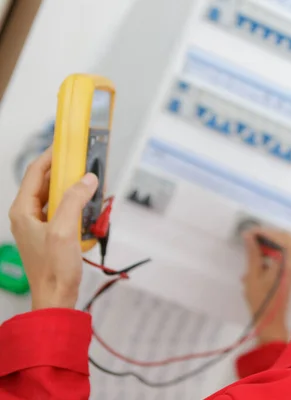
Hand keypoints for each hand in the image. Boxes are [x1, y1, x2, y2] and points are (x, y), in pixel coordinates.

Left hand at [9, 147, 98, 309]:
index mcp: (23, 211)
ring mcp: (38, 225)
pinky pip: (62, 210)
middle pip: (45, 182)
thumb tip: (87, 178)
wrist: (56, 297)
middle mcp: (27, 215)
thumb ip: (74, 200)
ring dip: (72, 187)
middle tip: (85, 162)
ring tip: (90, 182)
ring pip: (55, 196)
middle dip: (65, 171)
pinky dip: (75, 203)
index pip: (36, 172)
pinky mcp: (51, 234)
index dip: (52, 156)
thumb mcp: (64, 230)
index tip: (68, 144)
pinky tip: (89, 205)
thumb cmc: (54, 268)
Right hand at [242, 227, 290, 344]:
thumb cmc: (260, 301)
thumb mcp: (253, 276)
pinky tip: (257, 260)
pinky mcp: (290, 273)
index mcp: (286, 265)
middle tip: (251, 238)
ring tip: (252, 248)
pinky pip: (283, 256)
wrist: (271, 322)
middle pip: (286, 239)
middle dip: (268, 235)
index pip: (280, 239)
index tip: (249, 233)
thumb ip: (253, 254)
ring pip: (285, 246)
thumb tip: (249, 236)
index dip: (265, 232)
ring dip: (269, 243)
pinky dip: (271, 252)